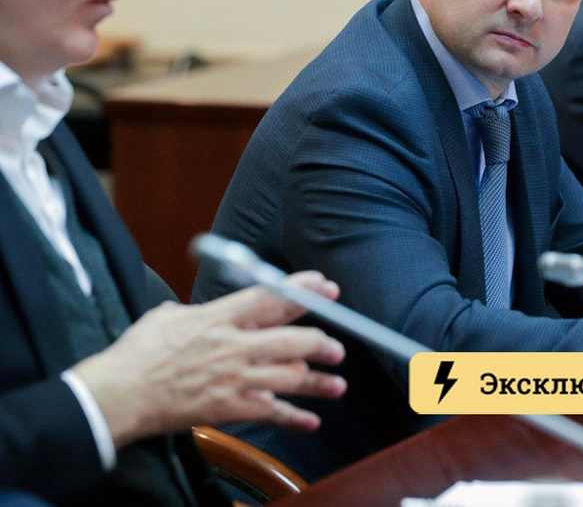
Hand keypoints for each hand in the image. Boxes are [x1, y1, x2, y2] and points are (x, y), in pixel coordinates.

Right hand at [73, 271, 346, 449]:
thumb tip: (197, 311)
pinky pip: (270, 412)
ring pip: (289, 377)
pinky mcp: (228, 408)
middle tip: (338, 346)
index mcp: (219, 317)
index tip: (326, 287)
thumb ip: (194, 312)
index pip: (270, 297)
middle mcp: (233, 345)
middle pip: (291, 339)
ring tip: (338, 384)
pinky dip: (293, 418)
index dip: (303, 290)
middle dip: (320, 342)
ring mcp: (233, 378)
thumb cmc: (136, 354)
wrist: (117, 396)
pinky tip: (311, 421)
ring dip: (318, 382)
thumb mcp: (165, 317)